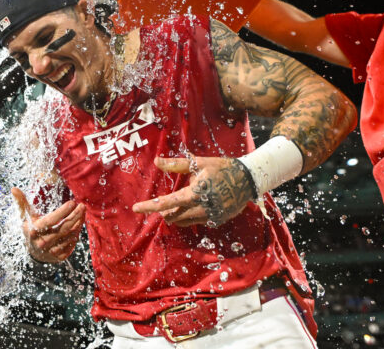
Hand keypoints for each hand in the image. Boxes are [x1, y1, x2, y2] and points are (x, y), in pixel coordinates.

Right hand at [11, 187, 84, 262]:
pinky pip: (72, 243)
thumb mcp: (25, 217)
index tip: (72, 202)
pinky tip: (79, 224)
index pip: (51, 220)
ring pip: (70, 235)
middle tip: (82, 206)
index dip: (62, 211)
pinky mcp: (60, 256)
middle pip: (63, 228)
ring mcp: (51, 251)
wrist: (33, 253)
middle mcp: (43, 242)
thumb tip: (13, 189)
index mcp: (34, 231)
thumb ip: (21, 203)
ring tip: (82, 212)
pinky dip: (77, 233)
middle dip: (75, 216)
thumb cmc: (31, 229)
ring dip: (78, 223)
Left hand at [132, 156, 255, 226]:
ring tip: (176, 206)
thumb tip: (156, 161)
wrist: (248, 178)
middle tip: (163, 205)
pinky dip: (190, 217)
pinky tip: (194, 207)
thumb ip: (176, 165)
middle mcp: (200, 208)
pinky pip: (197, 222)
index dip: (149, 206)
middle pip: (173, 216)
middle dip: (165, 212)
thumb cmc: (221, 167)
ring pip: (184, 221)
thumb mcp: (198, 163)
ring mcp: (210, 216)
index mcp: (194, 193)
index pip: (166, 203)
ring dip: (177, 215)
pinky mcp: (217, 220)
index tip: (136, 208)